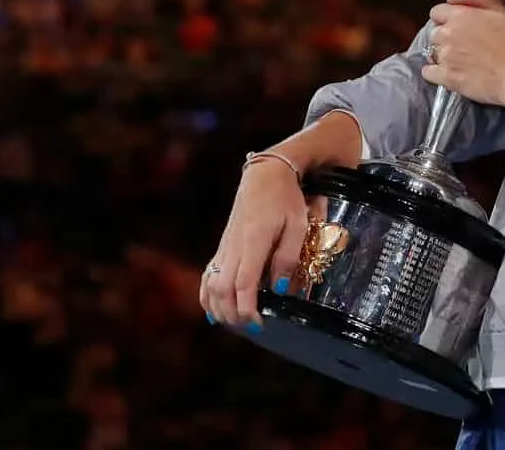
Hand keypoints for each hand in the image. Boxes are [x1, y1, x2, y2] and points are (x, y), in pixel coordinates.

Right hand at [199, 159, 306, 329]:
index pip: (242, 282)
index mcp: (253, 241)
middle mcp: (234, 247)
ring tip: (236, 323)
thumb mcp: (297, 225)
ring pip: (211, 284)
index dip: (246, 308)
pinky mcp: (223, 247)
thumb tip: (280, 289)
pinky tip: (214, 311)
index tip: (257, 324)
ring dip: (219, 308)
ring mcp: (225, 247)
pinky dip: (207, 295)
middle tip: (252, 328)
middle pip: (222, 289)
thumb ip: (288, 257)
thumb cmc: (285, 199)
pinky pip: (208, 275)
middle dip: (233, 314)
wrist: (265, 175)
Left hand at [423, 0, 504, 107]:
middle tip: (464, 44)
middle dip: (446, 37)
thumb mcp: (503, 12)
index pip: (436, 12)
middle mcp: (448, 34)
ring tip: (462, 60)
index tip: (457, 25)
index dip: (447, 18)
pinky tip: (450, 72)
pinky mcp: (445, 78)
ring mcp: (445, 57)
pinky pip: (428, 72)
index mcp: (460, 16)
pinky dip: (436, 72)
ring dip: (443, 54)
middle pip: (434, 32)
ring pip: (432, 52)